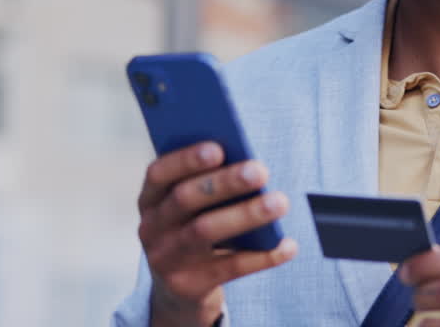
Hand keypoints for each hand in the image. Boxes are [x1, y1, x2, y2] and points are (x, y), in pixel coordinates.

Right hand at [137, 141, 297, 326]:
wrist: (179, 290)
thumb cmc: (195, 228)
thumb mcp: (191, 208)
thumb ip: (208, 185)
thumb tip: (249, 164)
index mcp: (151, 199)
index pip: (159, 173)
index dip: (186, 160)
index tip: (218, 149)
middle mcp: (151, 228)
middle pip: (185, 199)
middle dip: (224, 183)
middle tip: (260, 171)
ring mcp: (165, 259)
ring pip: (205, 231)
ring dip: (246, 214)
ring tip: (280, 202)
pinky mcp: (187, 286)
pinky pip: (229, 268)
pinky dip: (262, 256)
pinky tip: (288, 245)